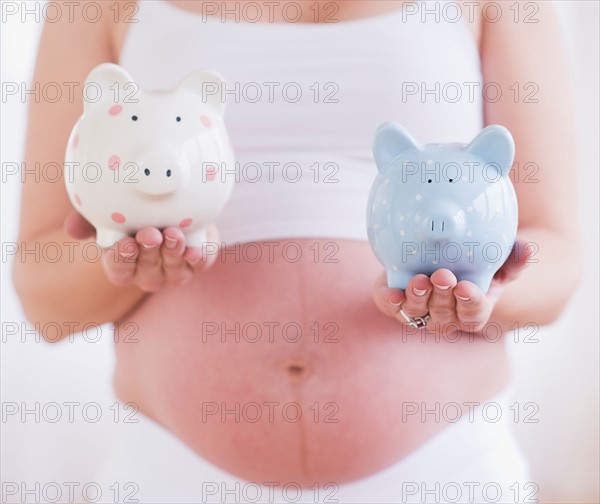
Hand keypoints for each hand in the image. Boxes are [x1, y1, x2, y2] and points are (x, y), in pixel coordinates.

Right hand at [64, 210, 218, 291]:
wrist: (172, 202)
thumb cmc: (133, 210)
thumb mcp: (110, 210)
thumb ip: (90, 217)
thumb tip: (72, 228)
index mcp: (124, 264)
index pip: (119, 270)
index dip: (121, 259)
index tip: (125, 243)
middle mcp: (148, 272)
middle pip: (147, 270)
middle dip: (149, 252)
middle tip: (150, 233)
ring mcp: (174, 269)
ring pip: (174, 270)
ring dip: (173, 252)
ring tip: (173, 233)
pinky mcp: (198, 260)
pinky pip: (200, 264)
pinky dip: (198, 258)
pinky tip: (195, 249)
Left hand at [372, 240, 532, 333]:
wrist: (434, 257)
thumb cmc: (472, 264)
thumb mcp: (495, 260)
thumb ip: (512, 259)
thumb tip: (527, 249)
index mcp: (470, 311)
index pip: (472, 315)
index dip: (470, 304)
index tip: (466, 288)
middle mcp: (443, 317)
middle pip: (443, 313)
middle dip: (442, 296)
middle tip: (442, 275)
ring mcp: (417, 313)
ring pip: (416, 311)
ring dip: (418, 297)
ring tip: (420, 279)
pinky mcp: (394, 302)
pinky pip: (390, 306)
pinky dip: (390, 301)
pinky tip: (392, 293)